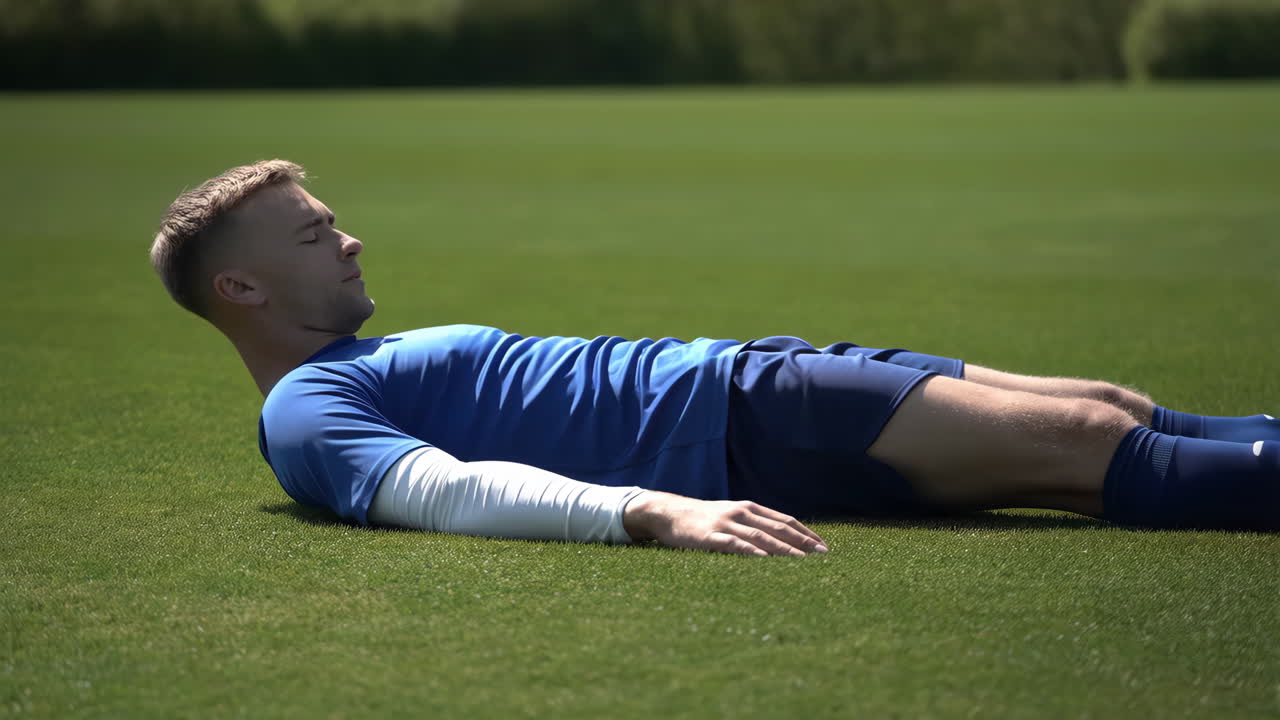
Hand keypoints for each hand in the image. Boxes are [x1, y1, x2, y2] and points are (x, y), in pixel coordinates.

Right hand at [622, 491, 828, 556]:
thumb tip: (782, 541)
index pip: (785, 520)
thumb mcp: (732, 515)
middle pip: (778, 529)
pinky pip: (734, 545)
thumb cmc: (704, 518)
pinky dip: (751, 552)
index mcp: (749, 508)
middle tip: (823, 556)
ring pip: (760, 538)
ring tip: (803, 561)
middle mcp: (741, 513)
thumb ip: (753, 525)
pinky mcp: (709, 537)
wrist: (669, 512)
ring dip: (784, 550)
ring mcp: (725, 524)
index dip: (806, 533)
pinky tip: (765, 561)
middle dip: (803, 543)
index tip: (824, 547)